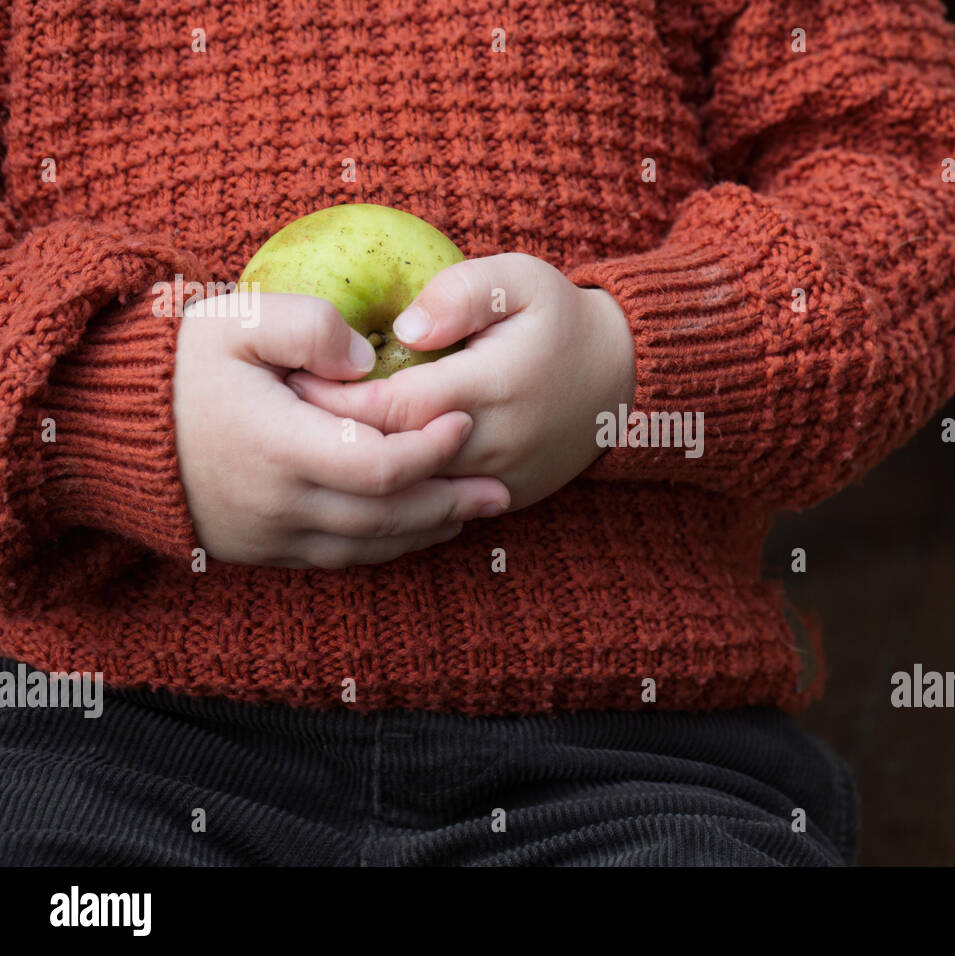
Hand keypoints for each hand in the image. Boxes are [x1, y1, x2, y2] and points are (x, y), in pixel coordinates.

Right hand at [172, 292, 510, 567]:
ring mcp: (268, 534)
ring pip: (367, 546)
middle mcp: (276, 502)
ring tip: (474, 512)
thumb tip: (369, 359)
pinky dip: (386, 547)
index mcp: (276, 445)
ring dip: (426, 531)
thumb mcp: (235, 320)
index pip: (378, 465)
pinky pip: (338, 559)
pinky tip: (419, 528)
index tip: (462, 421)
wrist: (108, 424)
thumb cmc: (180, 363)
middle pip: (385, 517)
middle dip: (448, 502)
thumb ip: (308, 325)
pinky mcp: (261, 550)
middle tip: (498, 489)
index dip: (430, 449)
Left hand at [285, 253, 635, 510]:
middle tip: (280, 416)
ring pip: (409, 490)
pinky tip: (357, 471)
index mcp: (487, 386)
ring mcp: (499, 478)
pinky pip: (437, 506)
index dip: (333, 400)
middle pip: (389, 455)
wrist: (626, 378)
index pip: (388, 407)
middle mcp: (490, 443)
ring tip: (308, 445)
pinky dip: (394, 493)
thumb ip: (461, 293)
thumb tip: (403, 327)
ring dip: (357, 471)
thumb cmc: (563, 319)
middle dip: (331, 439)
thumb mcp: (521, 279)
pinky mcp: (506, 498)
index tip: (290, 380)